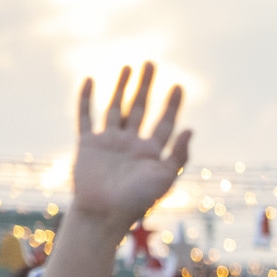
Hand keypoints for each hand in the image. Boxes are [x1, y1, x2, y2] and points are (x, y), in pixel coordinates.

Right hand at [40, 66, 192, 276]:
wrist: (104, 213)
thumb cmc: (138, 201)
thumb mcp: (165, 177)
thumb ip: (178, 153)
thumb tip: (190, 128)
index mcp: (152, 152)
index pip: (164, 121)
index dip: (172, 104)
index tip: (178, 85)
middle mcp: (131, 143)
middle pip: (141, 108)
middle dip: (146, 86)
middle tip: (152, 63)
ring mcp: (109, 142)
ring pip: (116, 107)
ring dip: (122, 87)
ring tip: (128, 66)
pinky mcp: (88, 144)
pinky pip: (86, 117)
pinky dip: (87, 99)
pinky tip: (90, 80)